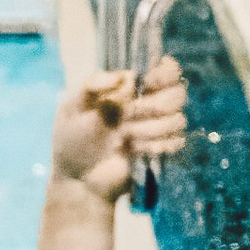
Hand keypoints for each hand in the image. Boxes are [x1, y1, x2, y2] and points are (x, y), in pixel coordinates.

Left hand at [52, 63, 187, 202]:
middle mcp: (148, 103)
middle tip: (129, 118)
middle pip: (177, 94)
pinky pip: (176, 141)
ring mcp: (157, 127)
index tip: (148, 83)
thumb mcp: (72, 108)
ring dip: (151, 129)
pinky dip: (158, 145)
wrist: (79, 179)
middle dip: (155, 106)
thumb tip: (127, 76)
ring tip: (126, 137)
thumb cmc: (72, 140)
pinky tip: (136, 150)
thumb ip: (95, 86)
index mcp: (129, 87)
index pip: (165, 69)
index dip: (164, 74)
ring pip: (178, 119)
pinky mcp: (161, 149)